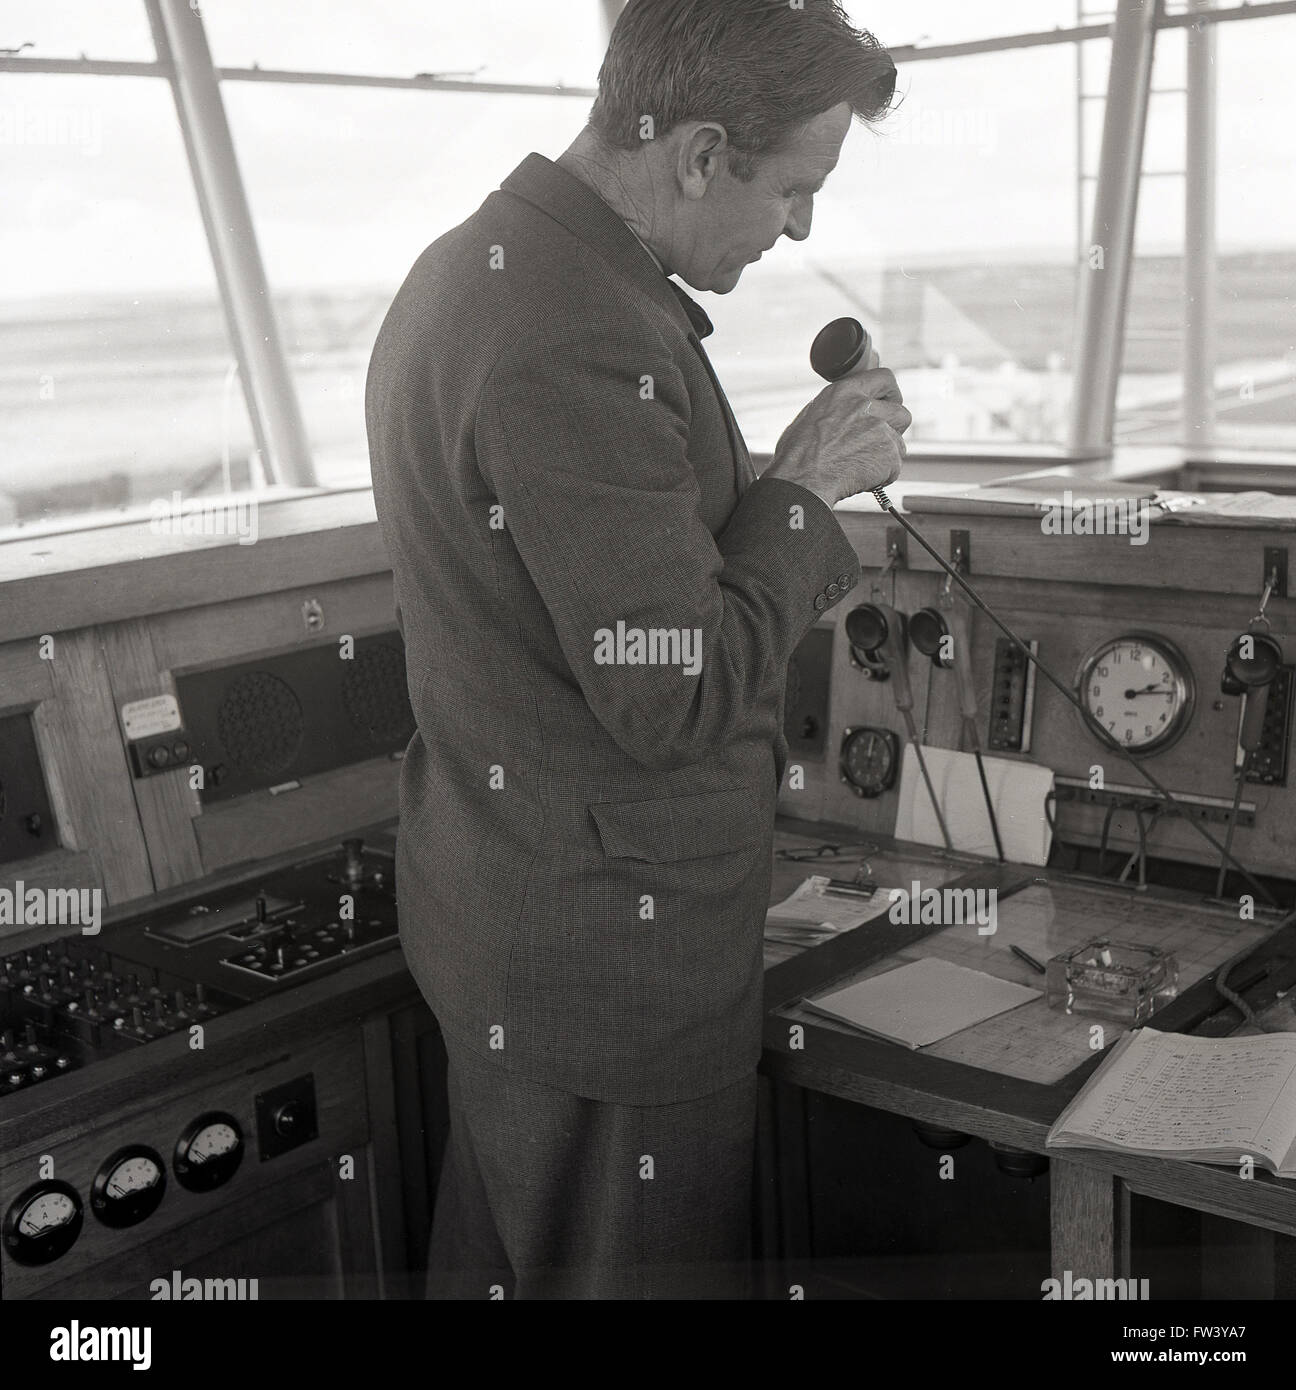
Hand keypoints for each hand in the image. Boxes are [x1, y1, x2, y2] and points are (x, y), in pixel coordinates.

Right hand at [766, 351, 909, 507]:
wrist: (801, 483)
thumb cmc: (796, 457)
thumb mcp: (810, 418)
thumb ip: (836, 410)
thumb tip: (844, 414)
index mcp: (844, 392)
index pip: (884, 378)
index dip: (891, 394)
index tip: (890, 404)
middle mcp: (864, 406)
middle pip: (901, 413)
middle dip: (894, 430)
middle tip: (878, 444)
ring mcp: (879, 429)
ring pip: (899, 443)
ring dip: (886, 456)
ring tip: (861, 466)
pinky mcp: (888, 453)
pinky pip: (895, 467)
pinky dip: (882, 476)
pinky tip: (860, 479)